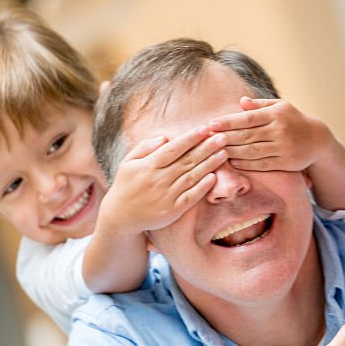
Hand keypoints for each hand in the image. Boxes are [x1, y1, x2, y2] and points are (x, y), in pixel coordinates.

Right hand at [100, 127, 225, 233]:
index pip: (173, 148)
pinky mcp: (173, 210)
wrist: (120, 217)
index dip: (190, 138)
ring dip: (210, 164)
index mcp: (148, 166)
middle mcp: (158, 180)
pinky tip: (214, 176)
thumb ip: (145, 147)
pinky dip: (203, 187)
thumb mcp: (128, 163)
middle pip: (187, 160)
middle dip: (206, 147)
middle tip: (223, 136)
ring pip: (192, 177)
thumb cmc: (126, 185)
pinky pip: (191, 197)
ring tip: (224, 152)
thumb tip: (165, 137)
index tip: (205, 128)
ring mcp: (167, 196)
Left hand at [208, 97, 333, 172]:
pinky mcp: (286, 162)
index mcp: (276, 114)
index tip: (211, 124)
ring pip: (252, 151)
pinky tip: (234, 162)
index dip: (228, 122)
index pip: (248, 118)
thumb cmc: (294, 120)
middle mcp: (280, 130)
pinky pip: (262, 164)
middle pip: (247, 135)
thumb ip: (260, 105)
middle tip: (207, 140)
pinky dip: (246, 164)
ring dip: (233, 152)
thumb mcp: (280, 107)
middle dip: (226, 137)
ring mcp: (283, 148)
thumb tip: (240, 101)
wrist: (318, 140)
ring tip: (216, 151)